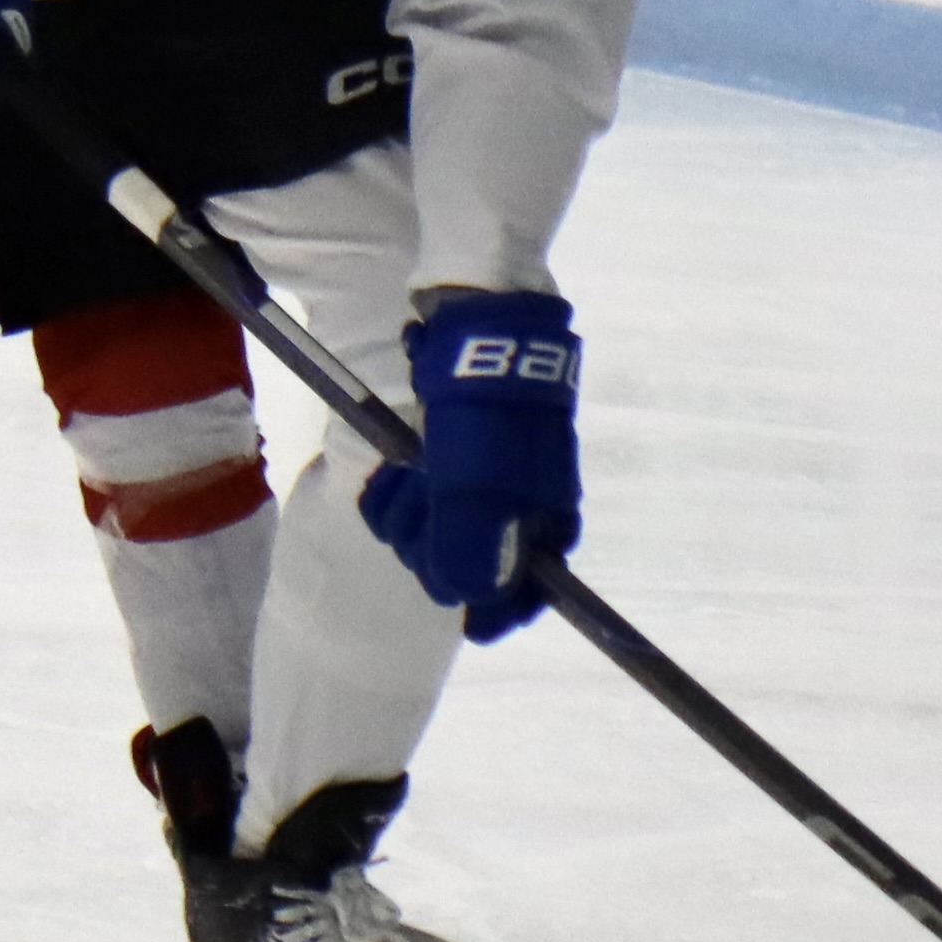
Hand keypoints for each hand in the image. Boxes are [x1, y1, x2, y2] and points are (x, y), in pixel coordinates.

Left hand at [354, 289, 579, 640]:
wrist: (477, 319)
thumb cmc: (484, 412)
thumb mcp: (473, 488)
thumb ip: (466, 552)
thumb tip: (462, 601)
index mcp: (547, 515)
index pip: (533, 588)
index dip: (497, 608)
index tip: (470, 622)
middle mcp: (520, 501)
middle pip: (472, 561)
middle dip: (435, 546)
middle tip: (421, 510)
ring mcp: (484, 475)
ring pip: (437, 529)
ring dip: (410, 514)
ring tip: (404, 477)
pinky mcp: (450, 450)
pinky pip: (417, 494)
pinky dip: (398, 487)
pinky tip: (394, 467)